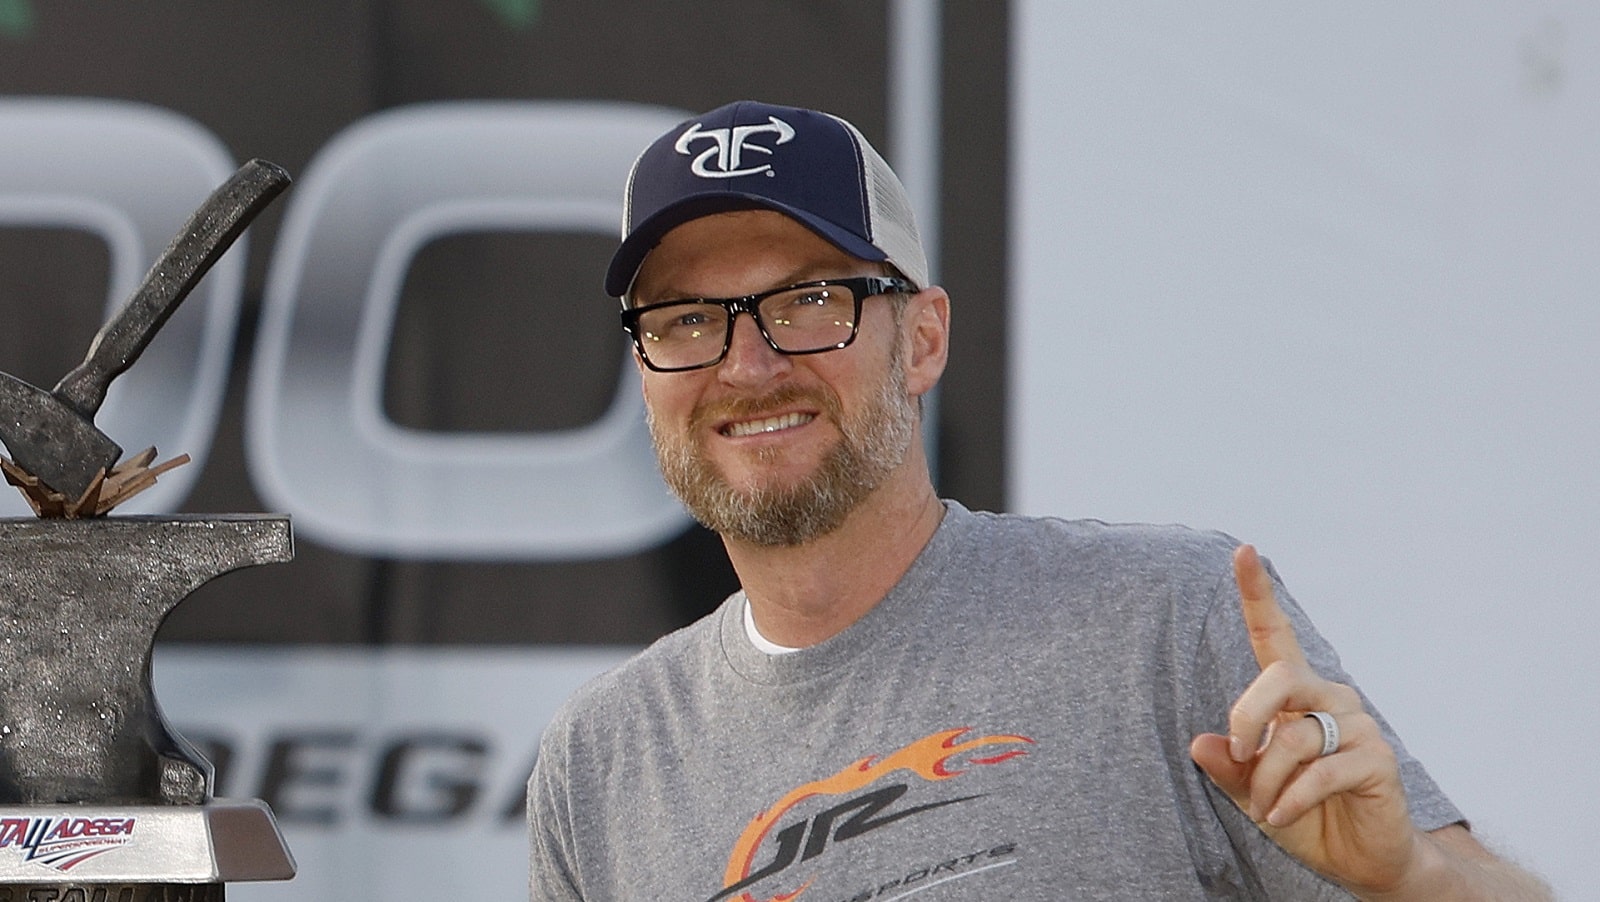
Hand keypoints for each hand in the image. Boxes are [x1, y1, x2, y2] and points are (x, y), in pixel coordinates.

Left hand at [1190, 545, 1420, 895]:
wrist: (1362, 859)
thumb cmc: (1303, 813)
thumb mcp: (1252, 790)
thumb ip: (1229, 766)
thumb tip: (1200, 743)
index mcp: (1296, 694)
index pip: (1274, 635)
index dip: (1257, 593)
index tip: (1244, 551)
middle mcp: (1329, 698)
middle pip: (1279, 679)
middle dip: (1247, 718)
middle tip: (1239, 756)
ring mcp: (1357, 725)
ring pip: (1293, 737)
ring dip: (1267, 781)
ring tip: (1268, 808)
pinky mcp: (1377, 759)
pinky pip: (1319, 773)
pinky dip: (1290, 800)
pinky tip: (1283, 816)